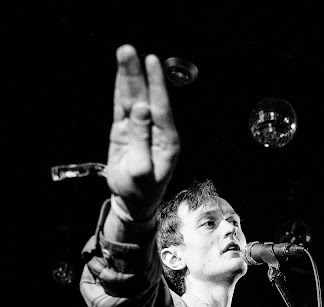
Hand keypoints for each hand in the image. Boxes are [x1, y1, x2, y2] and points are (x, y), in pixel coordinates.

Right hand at [107, 44, 179, 217]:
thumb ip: (141, 139)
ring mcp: (140, 129)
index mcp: (167, 142)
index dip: (156, 84)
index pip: (161, 108)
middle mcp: (156, 131)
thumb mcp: (142, 171)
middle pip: (146, 97)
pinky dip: (120, 89)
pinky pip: (122, 107)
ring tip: (124, 53)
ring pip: (134, 98)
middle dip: (139, 73)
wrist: (132, 203)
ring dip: (129, 76)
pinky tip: (120, 73)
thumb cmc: (141, 192)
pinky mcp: (126, 131)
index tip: (152, 61)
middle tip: (130, 50)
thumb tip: (141, 110)